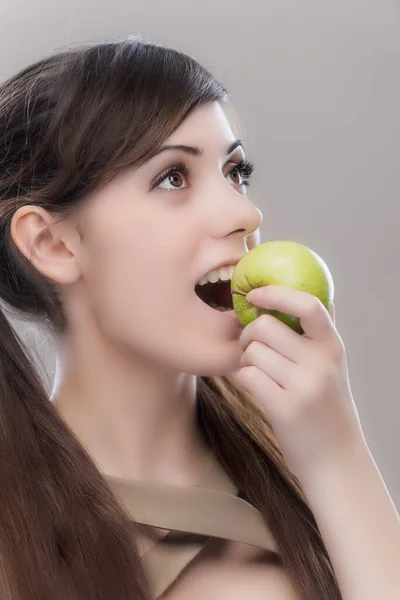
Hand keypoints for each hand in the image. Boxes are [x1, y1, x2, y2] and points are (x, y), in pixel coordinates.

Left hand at [230, 285, 364, 480]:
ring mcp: (304, 387)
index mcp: (333, 346)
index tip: (253, 294)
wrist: (336, 459)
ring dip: (245, 360)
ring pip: (252, 352)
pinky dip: (241, 377)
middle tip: (249, 347)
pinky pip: (246, 375)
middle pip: (265, 326)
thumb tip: (307, 293)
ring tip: (256, 372)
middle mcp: (321, 363)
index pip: (307, 304)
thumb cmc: (326, 406)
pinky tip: (252, 385)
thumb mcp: (333, 366)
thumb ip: (319, 333)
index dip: (275, 293)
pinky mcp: (285, 409)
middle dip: (248, 334)